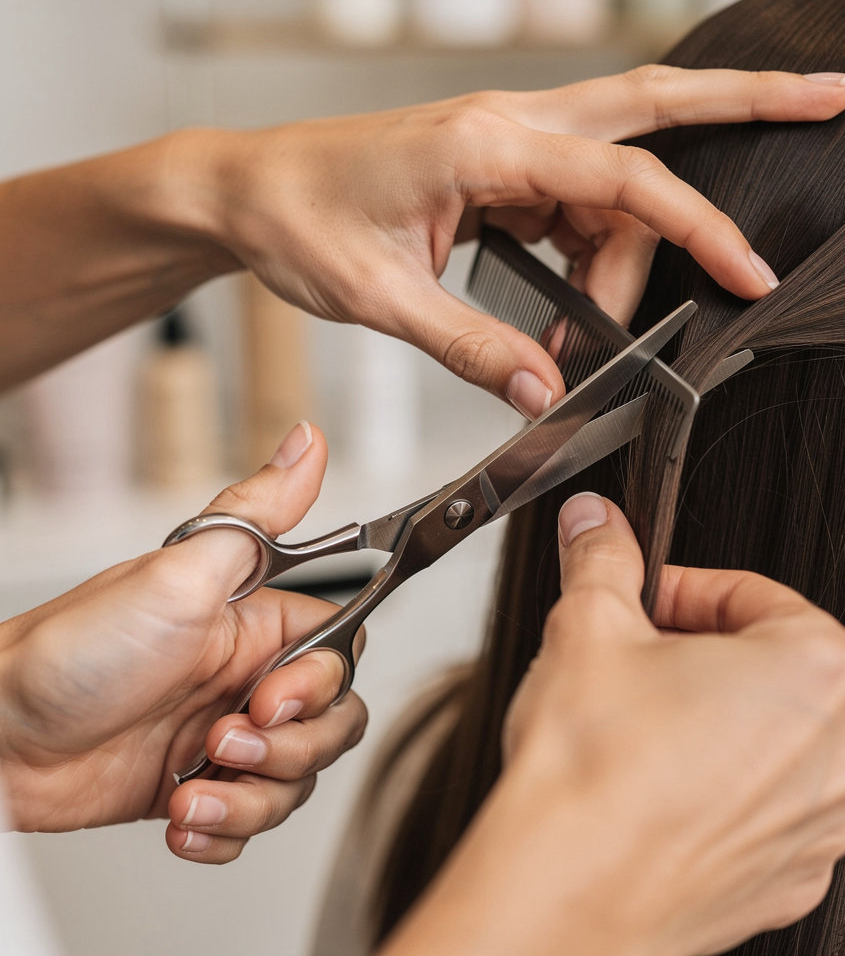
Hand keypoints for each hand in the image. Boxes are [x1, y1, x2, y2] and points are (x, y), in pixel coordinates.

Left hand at [0, 422, 365, 863]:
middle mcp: (247, 676)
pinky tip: (181, 816)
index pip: (342, 652)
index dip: (321, 684)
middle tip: (225, 740)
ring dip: (251, 798)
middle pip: (334, 722)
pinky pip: (247, 822)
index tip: (271, 695)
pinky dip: (223, 832)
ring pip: (296, 779)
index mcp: (255, 622)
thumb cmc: (75, 649)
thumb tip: (309, 440)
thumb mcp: (179, 574)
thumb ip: (260, 511)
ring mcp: (223, 734)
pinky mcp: (198, 785)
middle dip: (291, 748)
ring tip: (191, 787)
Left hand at [193, 67, 844, 415]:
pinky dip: (591, 255)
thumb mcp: (382, 299)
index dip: (700, 230)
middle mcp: (510, 127)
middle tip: (829, 99)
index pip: (625, 181)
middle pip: (653, 106)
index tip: (750, 275)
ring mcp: (507, 144)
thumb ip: (471, 347)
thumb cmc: (301, 220)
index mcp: (486, 145)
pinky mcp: (498, 170)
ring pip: (613, 181)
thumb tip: (544, 394)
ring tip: (590, 336)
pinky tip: (574, 306)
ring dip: (630, 253)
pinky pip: (574, 203)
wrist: (248, 189)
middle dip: (747, 101)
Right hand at [382, 493, 844, 955]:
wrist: (564, 894)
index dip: (685, 590)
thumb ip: (603, 557)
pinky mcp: (787, 878)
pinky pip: (764, 808)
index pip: (755, 595)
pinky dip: (718, 787)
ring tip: (639, 726)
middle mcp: (843, 750)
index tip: (645, 601)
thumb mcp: (590, 624)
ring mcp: (821, 824)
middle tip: (635, 659)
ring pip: (770, 738)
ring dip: (711, 719)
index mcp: (819, 669)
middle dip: (699, 651)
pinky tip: (656, 785)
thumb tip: (597, 523)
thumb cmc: (592, 773)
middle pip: (770, 665)